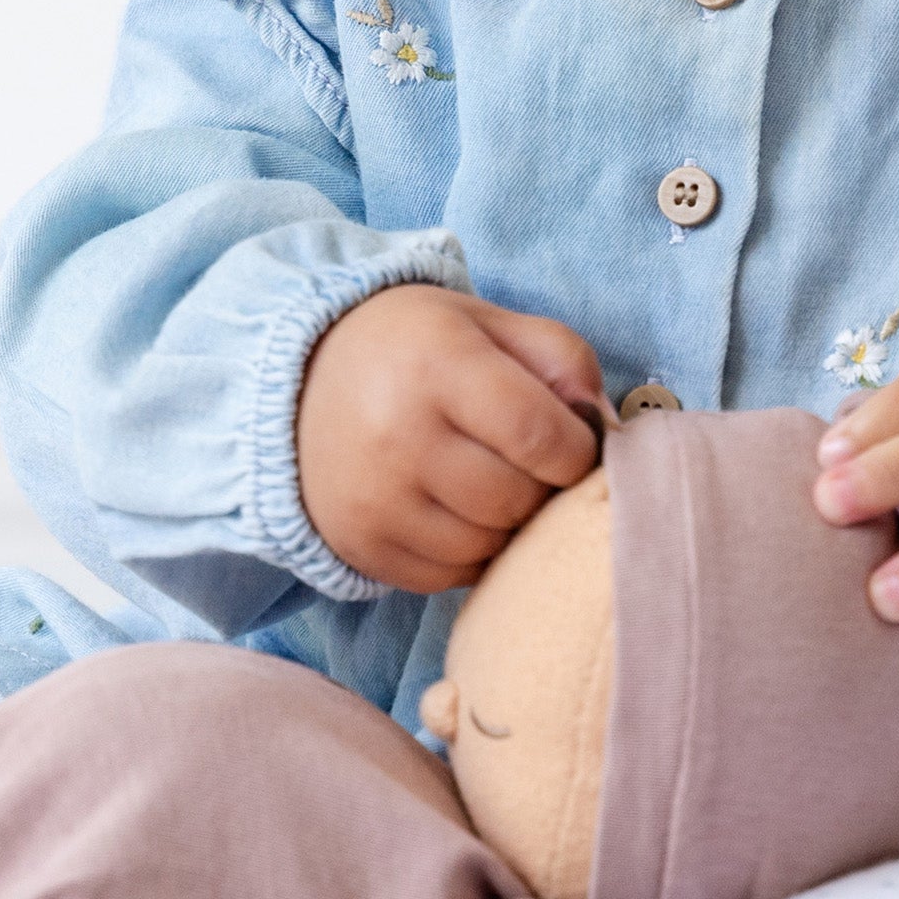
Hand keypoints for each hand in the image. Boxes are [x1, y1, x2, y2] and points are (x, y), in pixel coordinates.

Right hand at [296, 285, 602, 591]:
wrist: (299, 381)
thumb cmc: (414, 348)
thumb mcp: (485, 323)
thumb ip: (559, 357)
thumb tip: (599, 423)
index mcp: (435, 364)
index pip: (542, 436)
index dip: (578, 450)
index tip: (571, 442)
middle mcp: (397, 435)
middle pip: (518, 500)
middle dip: (543, 488)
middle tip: (528, 464)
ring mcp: (374, 498)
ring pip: (489, 545)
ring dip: (508, 524)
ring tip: (489, 483)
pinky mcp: (360, 545)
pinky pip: (451, 575)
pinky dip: (468, 551)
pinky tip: (453, 509)